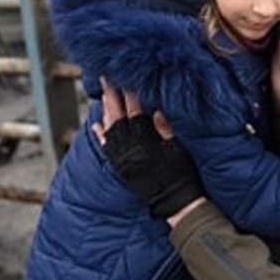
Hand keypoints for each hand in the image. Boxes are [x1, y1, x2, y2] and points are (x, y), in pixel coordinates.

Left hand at [92, 79, 203, 218]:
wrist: (176, 201)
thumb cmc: (182, 174)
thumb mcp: (179, 149)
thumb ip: (166, 129)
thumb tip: (156, 109)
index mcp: (145, 141)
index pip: (135, 111)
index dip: (131, 93)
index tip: (126, 77)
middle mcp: (130, 149)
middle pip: (118, 116)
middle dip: (112, 96)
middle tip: (105, 78)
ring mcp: (123, 158)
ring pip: (111, 129)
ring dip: (106, 110)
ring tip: (102, 94)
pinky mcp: (121, 167)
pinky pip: (107, 148)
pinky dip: (101, 135)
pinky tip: (97, 124)